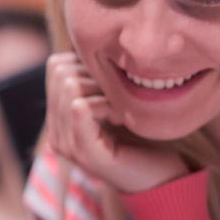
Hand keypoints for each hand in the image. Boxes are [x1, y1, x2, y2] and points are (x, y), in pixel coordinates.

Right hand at [44, 52, 187, 193]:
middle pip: (60, 71)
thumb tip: (89, 44)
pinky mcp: (84, 153)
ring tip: (120, 110)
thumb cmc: (144, 134)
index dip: (85, 64)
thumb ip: (95, 78)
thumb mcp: (114, 99)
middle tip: (117, 99)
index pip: (55, 65)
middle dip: (94, 76)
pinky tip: (122, 118)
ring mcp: (66, 145)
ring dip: (102, 91)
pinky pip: (79, 107)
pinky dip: (106, 105)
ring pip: (68, 85)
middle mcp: (56, 133)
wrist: (163, 176)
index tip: (111, 88)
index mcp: (58, 119)